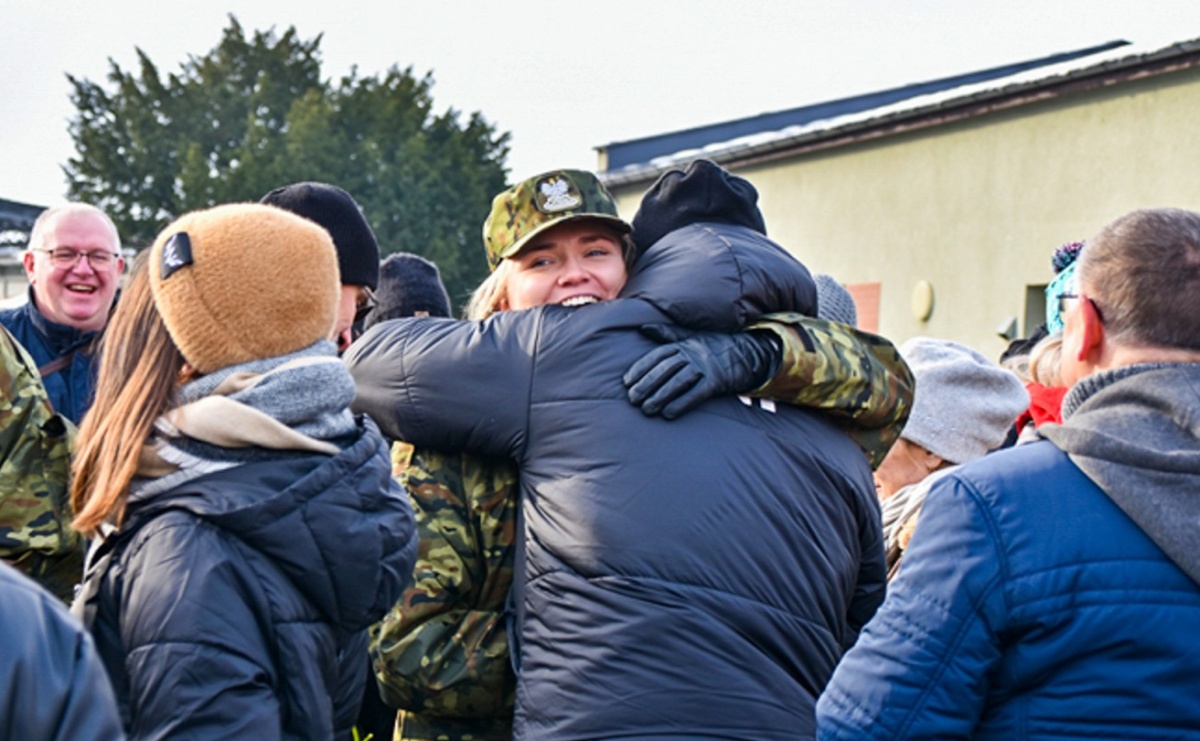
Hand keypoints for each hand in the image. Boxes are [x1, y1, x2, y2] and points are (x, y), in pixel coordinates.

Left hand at [623, 324, 779, 419]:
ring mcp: (705, 367)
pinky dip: (681, 404)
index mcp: (684, 343)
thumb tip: (643, 327)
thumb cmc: (714, 346)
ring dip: (660, 396)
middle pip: (665, 369)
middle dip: (646, 384)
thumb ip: (667, 334)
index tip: (627, 381)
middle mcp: (693, 353)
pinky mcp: (716, 382)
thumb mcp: (691, 336)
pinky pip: (696, 394)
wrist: (748, 352)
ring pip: (678, 382)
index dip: (640, 368)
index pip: (657, 355)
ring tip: (646, 409)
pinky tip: (668, 413)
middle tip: (633, 399)